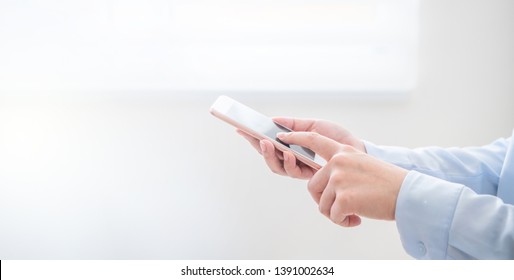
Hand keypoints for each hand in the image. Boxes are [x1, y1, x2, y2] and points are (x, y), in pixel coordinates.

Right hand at [238, 117, 365, 178]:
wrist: (357, 149)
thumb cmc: (338, 138)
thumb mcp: (314, 125)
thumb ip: (294, 125)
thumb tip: (273, 121)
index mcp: (292, 146)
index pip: (269, 144)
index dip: (254, 139)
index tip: (241, 129)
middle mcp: (294, 160)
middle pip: (270, 158)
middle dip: (260, 149)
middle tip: (257, 138)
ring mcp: (301, 169)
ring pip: (278, 167)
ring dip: (271, 156)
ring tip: (268, 143)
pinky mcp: (310, 176)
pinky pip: (293, 171)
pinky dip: (288, 162)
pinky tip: (288, 153)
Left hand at [277, 131, 407, 226]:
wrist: (407, 194)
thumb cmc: (386, 184)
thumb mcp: (361, 165)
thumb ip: (340, 169)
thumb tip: (322, 186)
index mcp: (343, 152)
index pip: (313, 140)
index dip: (295, 138)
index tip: (281, 137)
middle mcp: (338, 162)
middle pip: (313, 186)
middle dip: (324, 201)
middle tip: (342, 208)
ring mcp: (339, 179)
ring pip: (322, 204)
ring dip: (336, 213)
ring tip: (354, 214)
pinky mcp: (343, 197)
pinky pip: (333, 215)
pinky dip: (343, 222)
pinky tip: (357, 219)